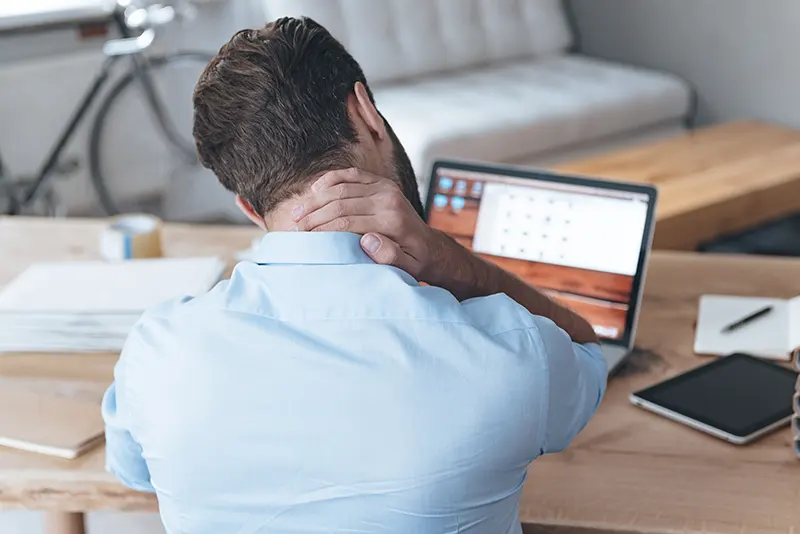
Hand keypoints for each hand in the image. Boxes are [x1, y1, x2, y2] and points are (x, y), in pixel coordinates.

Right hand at [292, 168, 448, 281]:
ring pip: (341, 187)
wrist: (430, 246)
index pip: (347, 221)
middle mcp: (388, 199)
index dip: (322, 228)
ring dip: (316, 198)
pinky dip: (330, 180)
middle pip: (340, 202)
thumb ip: (389, 256)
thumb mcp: (408, 267)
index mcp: (391, 220)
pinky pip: (350, 175)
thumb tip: (368, 240)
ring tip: (297, 211)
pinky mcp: (381, 182)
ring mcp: (384, 187)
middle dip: (314, 214)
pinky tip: (314, 190)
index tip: (303, 237)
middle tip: (294, 225)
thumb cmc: (415, 260)